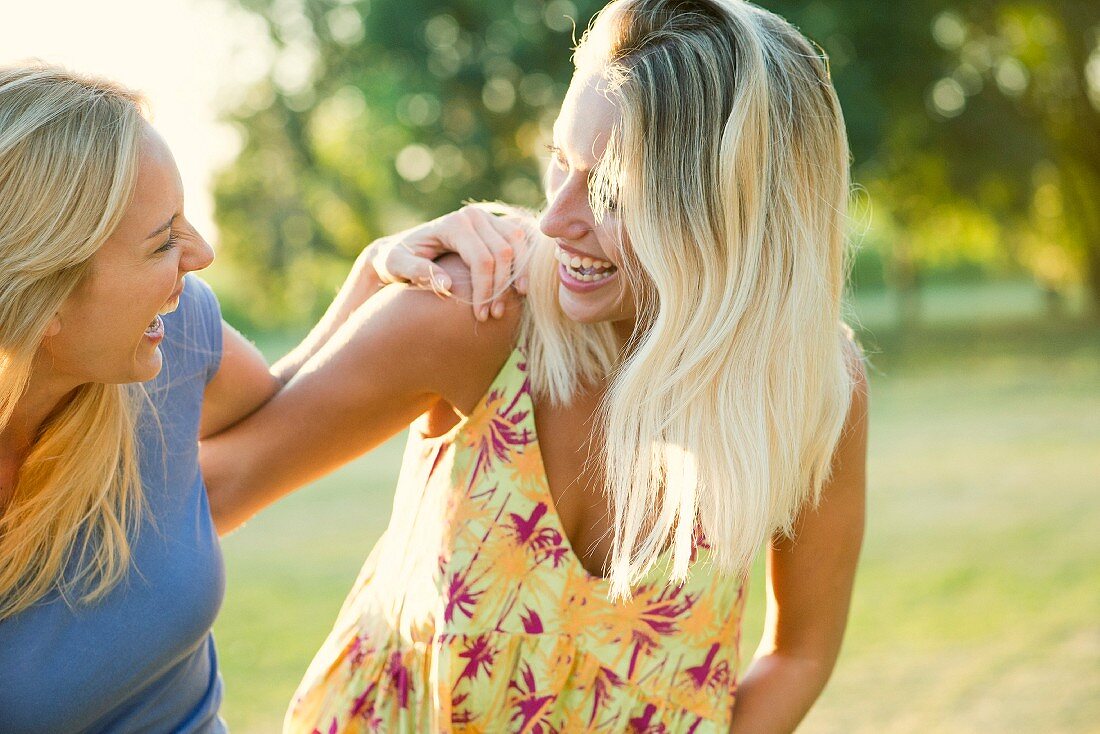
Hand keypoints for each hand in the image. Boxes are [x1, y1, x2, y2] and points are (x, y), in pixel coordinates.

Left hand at [363, 204, 528, 320]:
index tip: (480, 316)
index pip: (482, 259)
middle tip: (493, 315)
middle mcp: (473, 216)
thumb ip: (417, 272)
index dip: (486, 290)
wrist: (401, 248)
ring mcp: (487, 217)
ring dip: (518, 277)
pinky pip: (520, 242)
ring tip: (506, 306)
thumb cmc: (395, 259)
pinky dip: (524, 264)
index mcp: (453, 223)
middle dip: (502, 288)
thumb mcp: (396, 266)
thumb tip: (447, 285)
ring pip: (517, 245)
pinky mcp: (495, 225)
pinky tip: (519, 289)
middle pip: (503, 253)